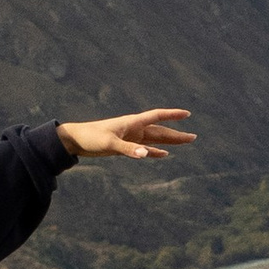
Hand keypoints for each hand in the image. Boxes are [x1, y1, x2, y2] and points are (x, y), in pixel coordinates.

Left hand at [57, 109, 193, 161]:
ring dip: (169, 142)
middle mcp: (134, 128)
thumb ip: (129, 150)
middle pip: (160, 130)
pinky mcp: (125, 145)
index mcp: (132, 123)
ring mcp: (130, 137)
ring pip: (155, 139)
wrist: (75, 140)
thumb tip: (146, 154)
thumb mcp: (110, 144)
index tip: (188, 114)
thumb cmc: (91, 138)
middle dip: (177, 133)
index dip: (172, 115)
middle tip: (193, 137)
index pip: (157, 116)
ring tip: (185, 141)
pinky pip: (144, 148)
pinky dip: (154, 152)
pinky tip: (163, 155)